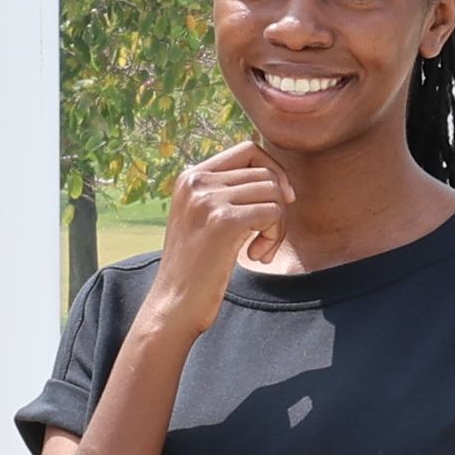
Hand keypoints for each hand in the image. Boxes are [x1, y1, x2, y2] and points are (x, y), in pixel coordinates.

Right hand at [144, 141, 294, 336]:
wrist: (173, 304)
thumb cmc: (195, 266)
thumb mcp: (204, 217)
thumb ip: (228, 192)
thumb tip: (275, 174)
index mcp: (190, 176)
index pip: (248, 149)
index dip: (273, 171)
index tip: (281, 201)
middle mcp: (196, 181)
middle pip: (265, 173)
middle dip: (277, 206)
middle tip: (265, 240)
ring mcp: (208, 200)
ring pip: (273, 192)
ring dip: (277, 226)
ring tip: (260, 251)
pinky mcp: (223, 222)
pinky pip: (273, 212)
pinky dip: (274, 237)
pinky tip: (256, 257)